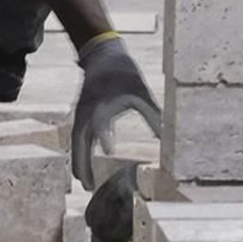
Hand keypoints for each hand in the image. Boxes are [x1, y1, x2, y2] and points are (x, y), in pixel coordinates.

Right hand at [71, 35, 159, 191]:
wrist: (101, 55)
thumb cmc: (122, 71)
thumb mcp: (140, 91)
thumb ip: (151, 113)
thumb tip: (165, 136)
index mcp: (102, 103)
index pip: (100, 122)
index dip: (104, 135)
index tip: (109, 151)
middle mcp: (88, 111)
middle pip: (80, 141)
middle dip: (83, 163)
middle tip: (88, 186)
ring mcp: (82, 114)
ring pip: (77, 142)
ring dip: (80, 161)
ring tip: (85, 183)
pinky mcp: (82, 115)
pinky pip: (78, 138)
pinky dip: (80, 152)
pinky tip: (84, 166)